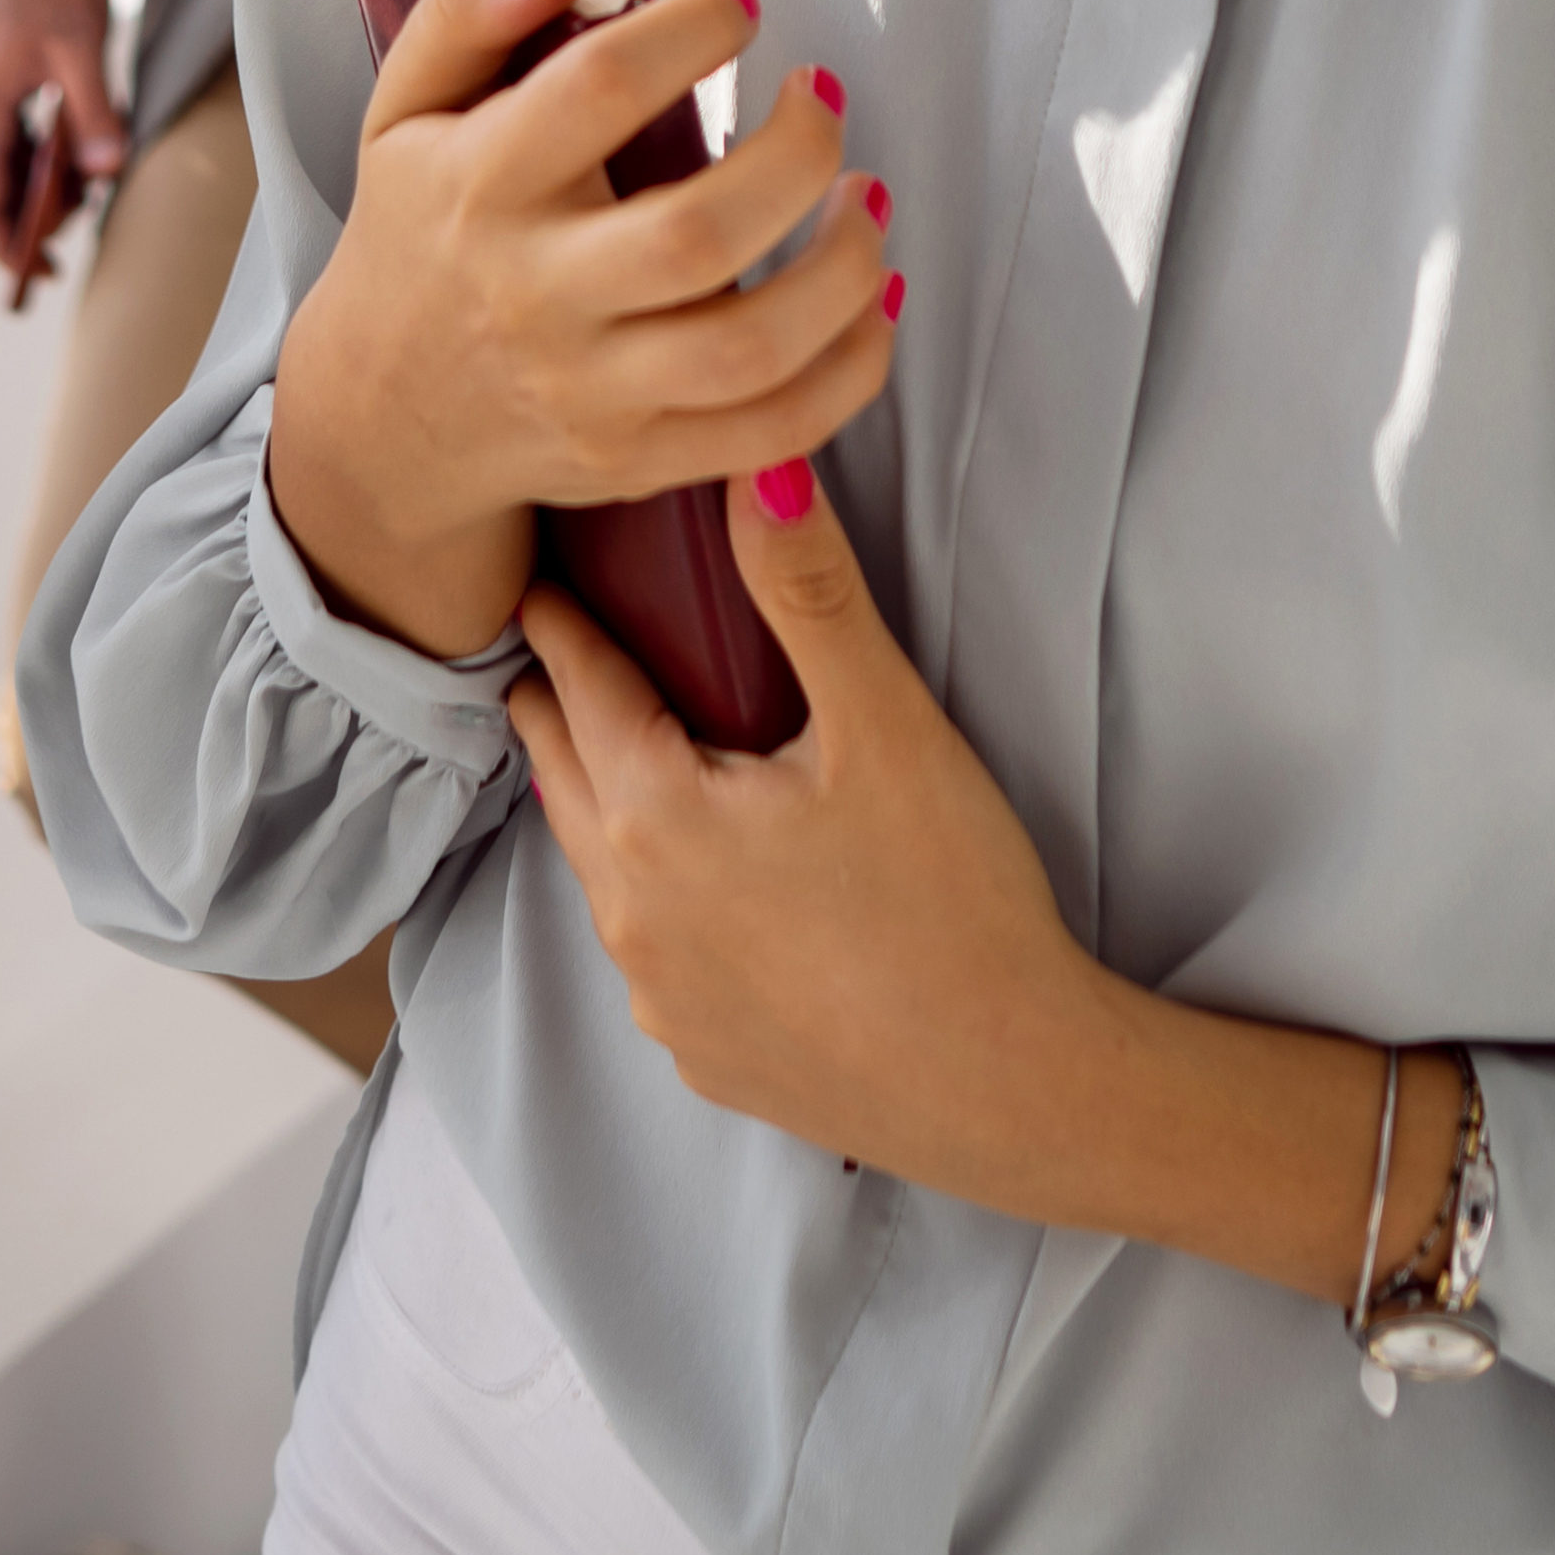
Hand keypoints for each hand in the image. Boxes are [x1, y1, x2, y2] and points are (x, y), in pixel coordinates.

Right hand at [0, 0, 134, 299]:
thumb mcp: (83, 52)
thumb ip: (94, 116)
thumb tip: (105, 173)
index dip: (4, 244)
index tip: (34, 272)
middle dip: (22, 220)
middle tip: (68, 235)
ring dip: (30, 187)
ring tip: (76, 198)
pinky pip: (5, 135)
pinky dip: (32, 155)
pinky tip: (69, 157)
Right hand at [253, 0, 893, 664]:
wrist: (383, 417)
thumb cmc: (418, 238)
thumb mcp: (403, 110)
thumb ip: (466, 15)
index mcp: (480, 189)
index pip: (599, 90)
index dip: (691, 31)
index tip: (737, 8)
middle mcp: (536, 296)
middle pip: (699, 232)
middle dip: (797, 153)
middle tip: (821, 96)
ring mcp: (592, 392)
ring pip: (752, 346)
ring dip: (843, 266)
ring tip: (866, 197)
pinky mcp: (639, 461)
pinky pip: (774, 432)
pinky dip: (849, 369)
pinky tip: (870, 300)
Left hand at [510, 468, 1436, 1308]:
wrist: (1012, 1086)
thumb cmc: (954, 900)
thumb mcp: (886, 726)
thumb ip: (810, 593)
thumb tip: (756, 469)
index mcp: (654, 814)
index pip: (576, 686)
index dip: (562, 625)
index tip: (542, 581)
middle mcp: (629, 910)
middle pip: (559, 775)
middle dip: (559, 706)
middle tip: (563, 649)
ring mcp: (658, 995)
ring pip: (598, 869)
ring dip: (601, 802)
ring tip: (624, 749)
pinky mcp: (700, 1055)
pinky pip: (648, 954)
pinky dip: (654, 898)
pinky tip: (704, 883)